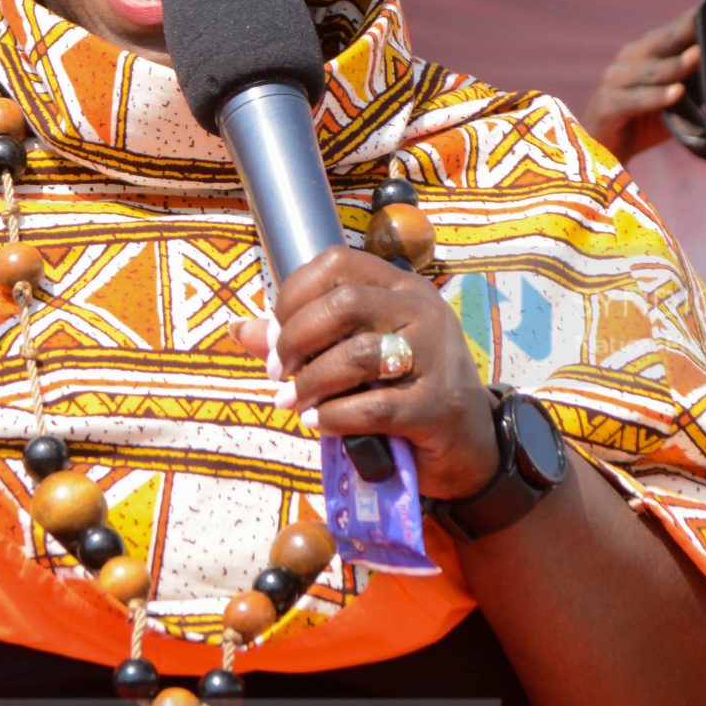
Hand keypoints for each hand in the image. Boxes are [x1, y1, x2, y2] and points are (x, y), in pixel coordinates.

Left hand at [228, 245, 499, 500]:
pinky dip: (336, 417)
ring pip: (357, 354)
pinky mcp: (436, 405)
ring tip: (294, 402)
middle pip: (342, 304)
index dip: (293, 296)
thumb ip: (301, 338)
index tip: (277, 335)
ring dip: (312, 382)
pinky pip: (375, 406)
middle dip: (296, 340)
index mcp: (398, 286)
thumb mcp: (357, 352)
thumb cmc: (402, 388)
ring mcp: (435, 355)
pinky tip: (320, 424)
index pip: (335, 263)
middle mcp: (421, 309)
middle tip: (280, 373)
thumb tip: (239, 329)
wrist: (466, 442)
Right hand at [579, 12, 697, 163]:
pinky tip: (676, 93)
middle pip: (663, 42)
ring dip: (676, 64)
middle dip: (688, 30)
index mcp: (644, 52)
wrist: (599, 153)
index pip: (674, 31)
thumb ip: (692, 84)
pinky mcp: (607, 105)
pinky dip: (657, 97)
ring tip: (698, 56)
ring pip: (651, 71)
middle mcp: (628, 60)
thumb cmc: (640, 123)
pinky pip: (636, 100)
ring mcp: (615, 81)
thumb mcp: (671, 100)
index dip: (694, 19)